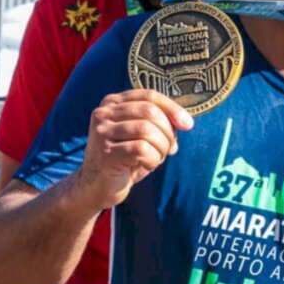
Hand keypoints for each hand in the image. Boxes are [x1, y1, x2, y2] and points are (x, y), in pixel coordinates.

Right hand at [75, 90, 193, 209]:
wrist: (96, 187)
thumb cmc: (124, 160)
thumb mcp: (140, 136)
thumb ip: (158, 123)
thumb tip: (184, 123)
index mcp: (113, 103)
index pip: (149, 95)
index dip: (172, 108)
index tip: (187, 124)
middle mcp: (104, 113)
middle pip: (150, 111)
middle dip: (167, 132)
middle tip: (169, 149)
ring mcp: (101, 132)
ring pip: (147, 130)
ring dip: (161, 147)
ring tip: (155, 158)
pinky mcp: (105, 152)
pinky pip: (141, 150)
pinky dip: (152, 159)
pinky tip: (145, 165)